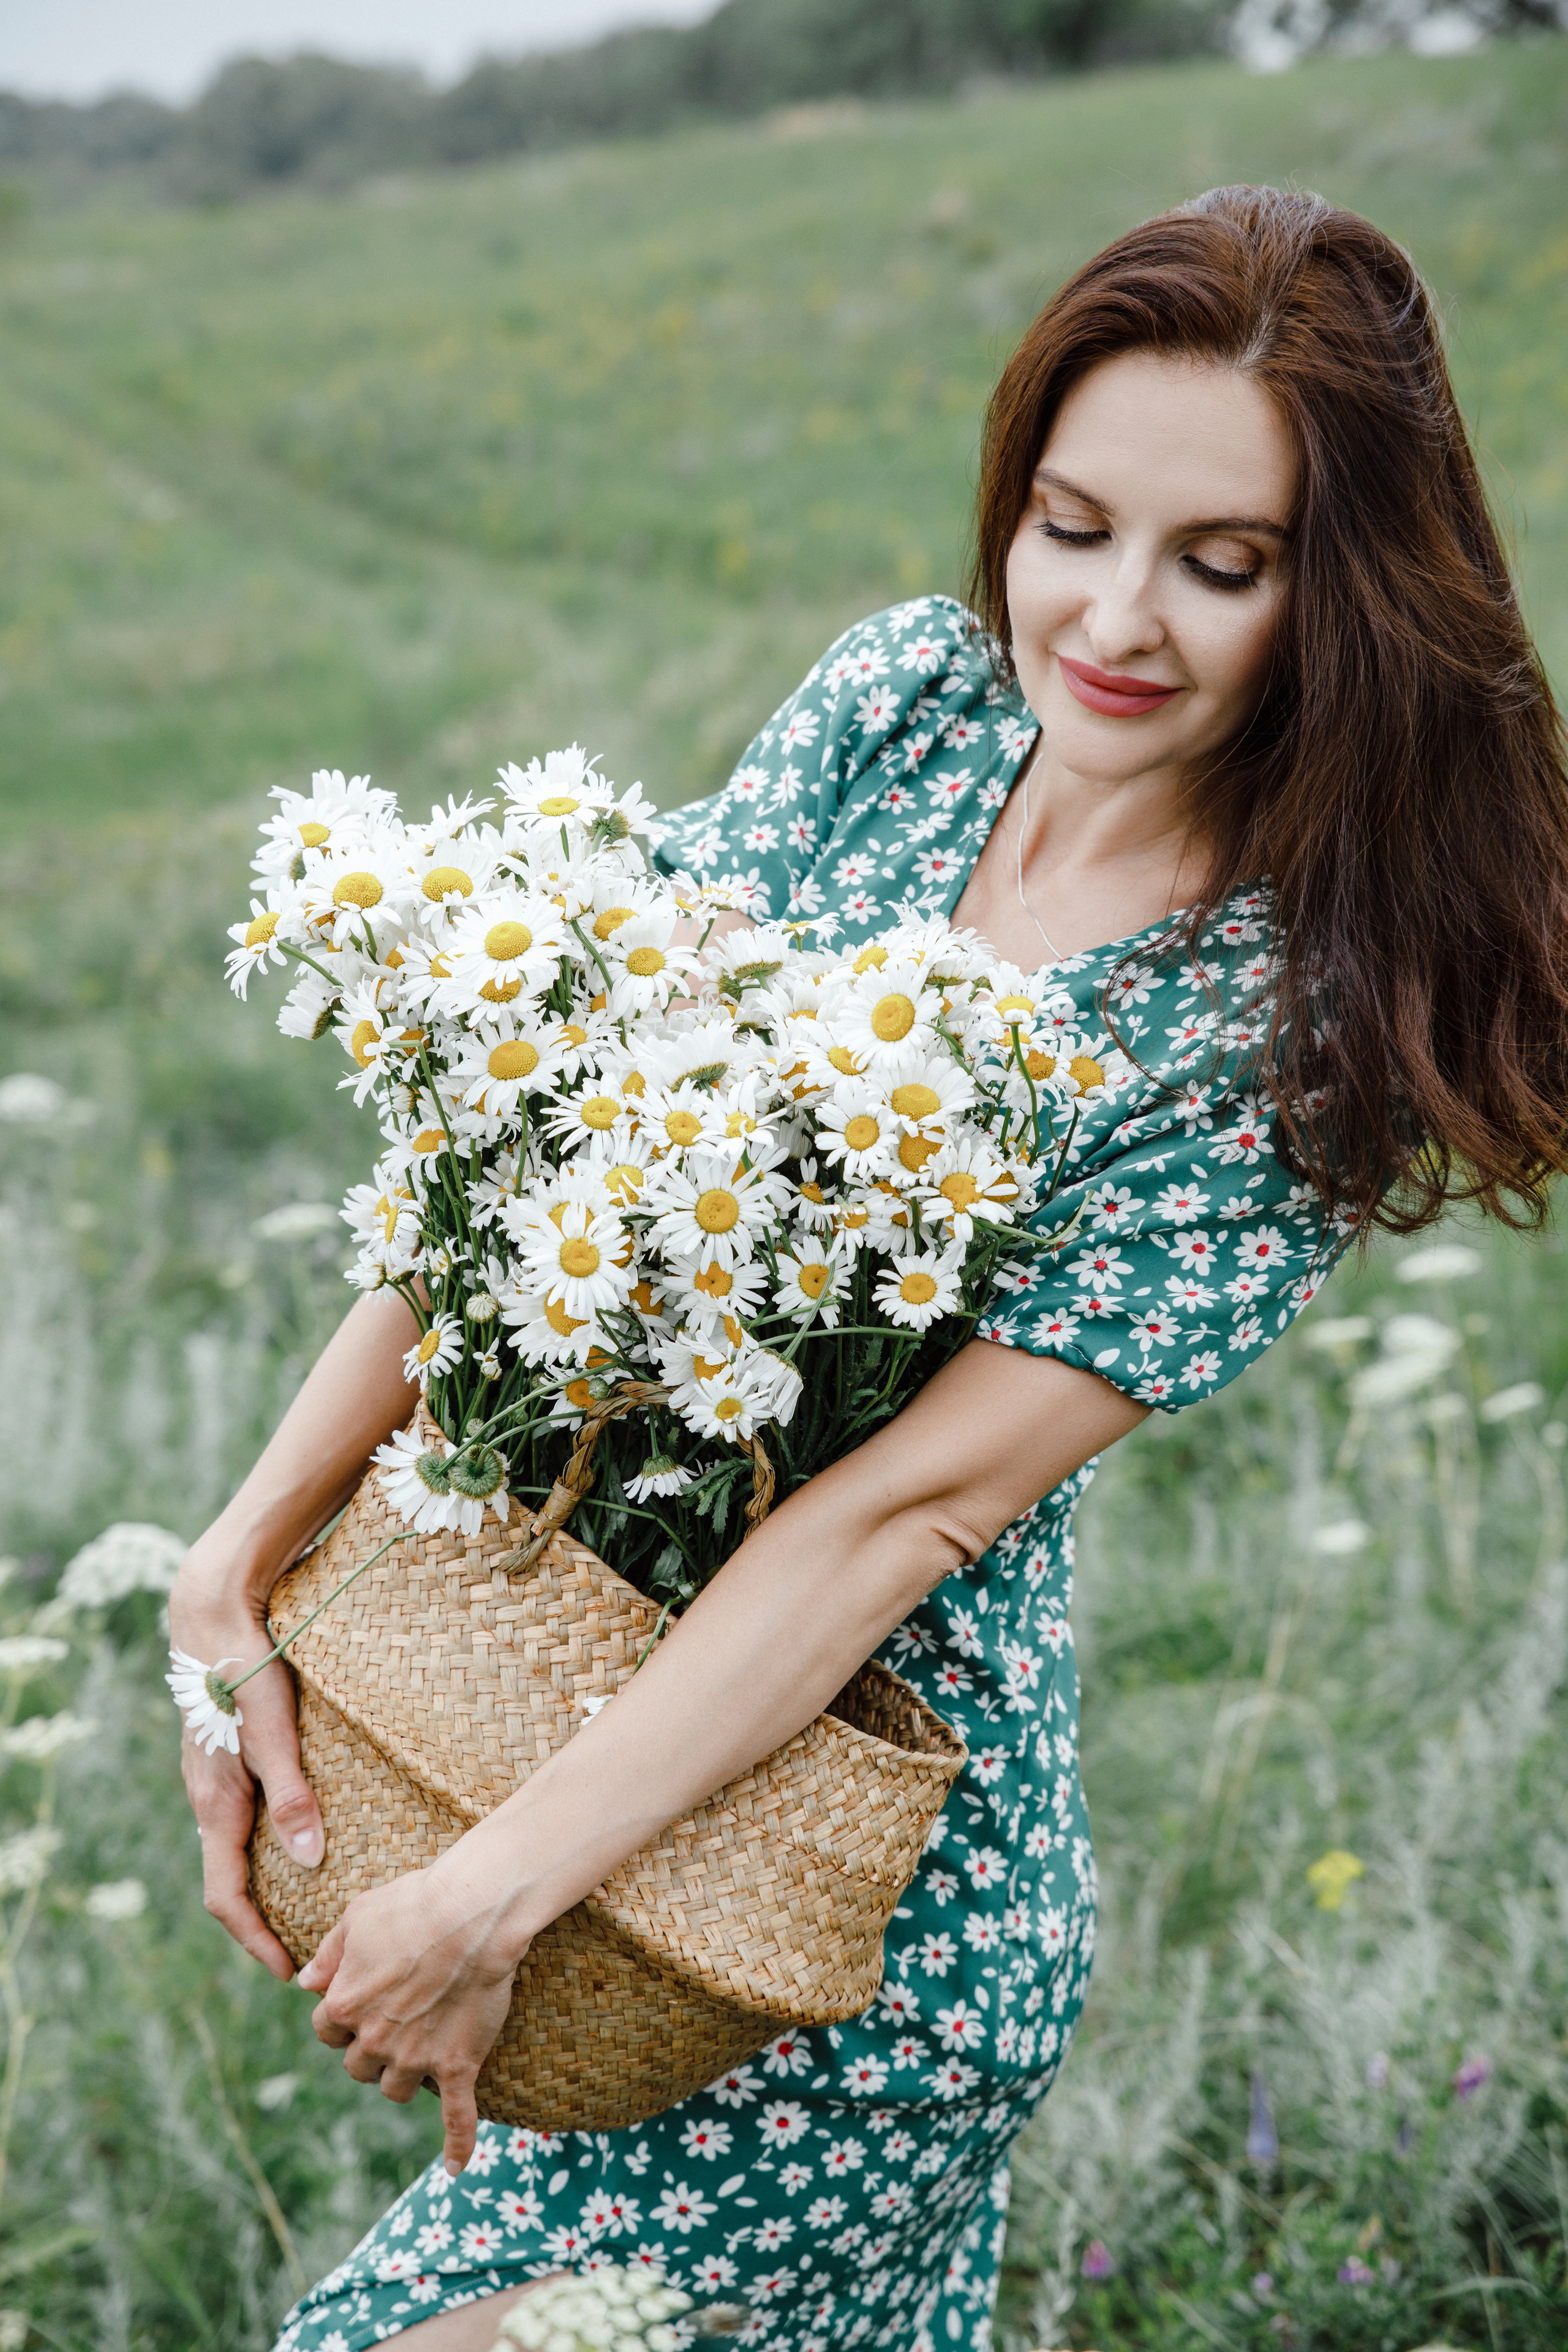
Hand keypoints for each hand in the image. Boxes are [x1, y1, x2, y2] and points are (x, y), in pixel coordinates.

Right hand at [169, 1545, 325, 1981]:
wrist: (212, 1611)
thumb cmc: (245, 1667)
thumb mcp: (274, 1730)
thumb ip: (291, 1794)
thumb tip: (309, 1860)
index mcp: (216, 1804)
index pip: (226, 1897)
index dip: (256, 1941)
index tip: (288, 1973)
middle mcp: (209, 1799)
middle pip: (230, 1881)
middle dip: (263, 1923)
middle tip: (308, 1950)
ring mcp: (215, 1779)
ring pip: (236, 1850)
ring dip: (267, 1885)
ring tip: (312, 1907)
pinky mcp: (227, 1758)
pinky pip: (243, 1819)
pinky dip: (267, 1847)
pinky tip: (302, 1841)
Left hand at [299, 1858, 523, 2175]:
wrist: (472, 1912)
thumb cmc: (412, 1904)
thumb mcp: (355, 1917)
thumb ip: (328, 1954)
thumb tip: (304, 1982)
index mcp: (344, 2004)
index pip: (326, 2029)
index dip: (341, 2017)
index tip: (359, 2002)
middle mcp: (374, 2038)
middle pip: (358, 2066)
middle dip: (369, 2049)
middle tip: (394, 2021)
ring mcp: (416, 2057)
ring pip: (395, 2089)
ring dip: (401, 2076)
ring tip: (418, 2055)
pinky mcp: (456, 2065)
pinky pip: (457, 2117)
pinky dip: (457, 2145)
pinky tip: (457, 2167)